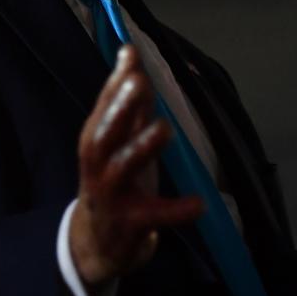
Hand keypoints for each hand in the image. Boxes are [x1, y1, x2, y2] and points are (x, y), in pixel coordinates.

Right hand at [69, 44, 204, 285]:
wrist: (97, 243)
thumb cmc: (114, 181)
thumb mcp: (118, 141)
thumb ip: (126, 101)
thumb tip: (129, 52)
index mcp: (97, 141)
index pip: (104, 106)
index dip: (116, 81)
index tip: (130, 55)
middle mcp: (98, 165)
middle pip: (104, 133)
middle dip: (119, 108)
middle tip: (139, 83)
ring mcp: (112, 195)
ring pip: (123, 167)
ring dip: (142, 147)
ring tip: (164, 128)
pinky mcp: (131, 223)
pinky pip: (155, 216)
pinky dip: (176, 211)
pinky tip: (199, 204)